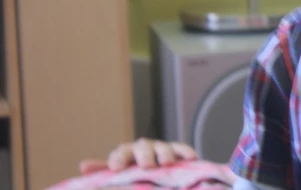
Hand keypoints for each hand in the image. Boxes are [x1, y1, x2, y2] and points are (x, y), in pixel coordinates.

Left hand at [78, 138, 198, 173]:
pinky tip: (191, 157)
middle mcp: (144, 150)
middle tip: (147, 165)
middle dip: (145, 154)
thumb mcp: (118, 177)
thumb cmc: (132, 177)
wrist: (155, 179)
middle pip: (143, 146)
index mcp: (127, 155)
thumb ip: (102, 173)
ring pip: (163, 146)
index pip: (121, 152)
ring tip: (167, 162)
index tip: (116, 168)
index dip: (119, 158)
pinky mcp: (178, 153)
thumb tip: (83, 166)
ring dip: (165, 153)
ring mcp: (162, 150)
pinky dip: (186, 152)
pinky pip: (182, 149)